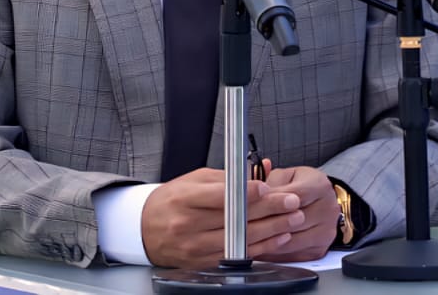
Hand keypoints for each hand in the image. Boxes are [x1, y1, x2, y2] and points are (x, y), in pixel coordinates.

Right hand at [140, 167, 305, 268]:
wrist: (144, 230)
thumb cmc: (171, 201)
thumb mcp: (193, 180)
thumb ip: (226, 178)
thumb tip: (257, 173)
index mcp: (184, 200)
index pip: (220, 196)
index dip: (246, 193)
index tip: (268, 189)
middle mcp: (188, 225)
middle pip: (235, 219)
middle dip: (269, 210)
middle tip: (292, 203)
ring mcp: (196, 247)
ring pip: (241, 239)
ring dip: (271, 230)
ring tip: (292, 219)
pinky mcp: (203, 263)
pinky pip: (238, 255)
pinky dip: (261, 247)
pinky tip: (277, 238)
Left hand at [255, 165, 341, 262]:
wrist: (320, 200)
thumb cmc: (301, 185)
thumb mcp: (286, 175)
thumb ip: (270, 182)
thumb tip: (251, 191)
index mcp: (320, 186)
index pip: (295, 196)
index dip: (272, 202)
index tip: (252, 204)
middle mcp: (327, 210)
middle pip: (292, 222)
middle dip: (264, 223)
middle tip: (242, 224)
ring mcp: (325, 232)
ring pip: (289, 242)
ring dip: (266, 242)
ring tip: (246, 237)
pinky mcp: (318, 249)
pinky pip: (291, 255)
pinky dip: (273, 252)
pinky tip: (259, 247)